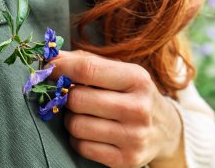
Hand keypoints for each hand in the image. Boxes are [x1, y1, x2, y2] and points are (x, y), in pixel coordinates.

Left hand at [49, 50, 184, 167]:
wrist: (165, 129)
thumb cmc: (134, 94)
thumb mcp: (120, 71)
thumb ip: (87, 62)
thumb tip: (52, 58)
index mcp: (137, 79)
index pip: (87, 70)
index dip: (61, 68)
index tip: (50, 68)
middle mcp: (138, 108)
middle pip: (77, 99)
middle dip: (67, 96)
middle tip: (72, 95)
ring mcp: (133, 137)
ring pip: (76, 126)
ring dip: (71, 119)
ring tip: (84, 114)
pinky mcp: (125, 160)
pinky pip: (81, 147)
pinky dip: (78, 138)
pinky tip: (90, 132)